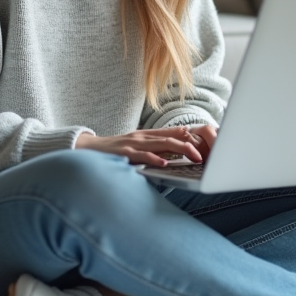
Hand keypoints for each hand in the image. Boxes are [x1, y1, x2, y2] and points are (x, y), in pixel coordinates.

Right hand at [75, 123, 217, 166]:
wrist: (88, 149)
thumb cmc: (115, 150)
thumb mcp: (137, 145)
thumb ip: (155, 146)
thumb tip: (178, 148)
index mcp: (147, 135)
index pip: (174, 132)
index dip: (192, 136)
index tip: (207, 145)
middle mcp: (143, 136)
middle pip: (172, 137)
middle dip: (191, 144)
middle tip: (204, 155)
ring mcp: (134, 143)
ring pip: (162, 143)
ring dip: (181, 149)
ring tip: (194, 156)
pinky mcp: (124, 153)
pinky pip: (142, 155)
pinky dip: (154, 158)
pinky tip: (165, 163)